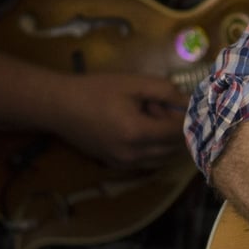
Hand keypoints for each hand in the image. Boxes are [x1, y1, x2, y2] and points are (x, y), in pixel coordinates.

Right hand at [51, 72, 189, 169]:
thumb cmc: (97, 90)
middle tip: (159, 106)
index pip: (179, 132)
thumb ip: (166, 91)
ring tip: (148, 117)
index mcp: (137, 133)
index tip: (178, 101)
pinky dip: (153, 148)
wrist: (59, 106)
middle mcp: (132, 155)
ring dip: (165, 139)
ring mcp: (123, 164)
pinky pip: (147, 161)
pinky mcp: (115, 165)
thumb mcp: (135, 83)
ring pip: (162, 157)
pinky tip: (139, 127)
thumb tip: (189, 102)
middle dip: (174, 127)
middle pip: (174, 147)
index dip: (184, 116)